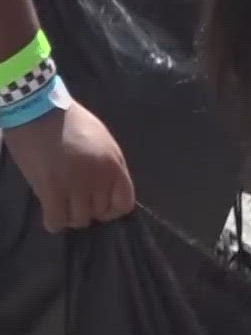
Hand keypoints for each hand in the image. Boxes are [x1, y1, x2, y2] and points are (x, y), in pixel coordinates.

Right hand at [5, 100, 134, 232]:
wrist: (40, 112)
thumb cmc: (72, 122)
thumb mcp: (104, 142)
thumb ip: (109, 165)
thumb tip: (107, 187)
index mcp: (115, 165)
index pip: (124, 204)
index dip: (113, 210)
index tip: (101, 207)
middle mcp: (99, 180)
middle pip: (100, 214)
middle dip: (89, 211)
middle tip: (76, 202)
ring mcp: (75, 187)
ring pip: (79, 221)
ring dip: (71, 217)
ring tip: (62, 205)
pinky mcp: (50, 190)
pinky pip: (56, 221)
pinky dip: (54, 222)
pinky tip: (51, 212)